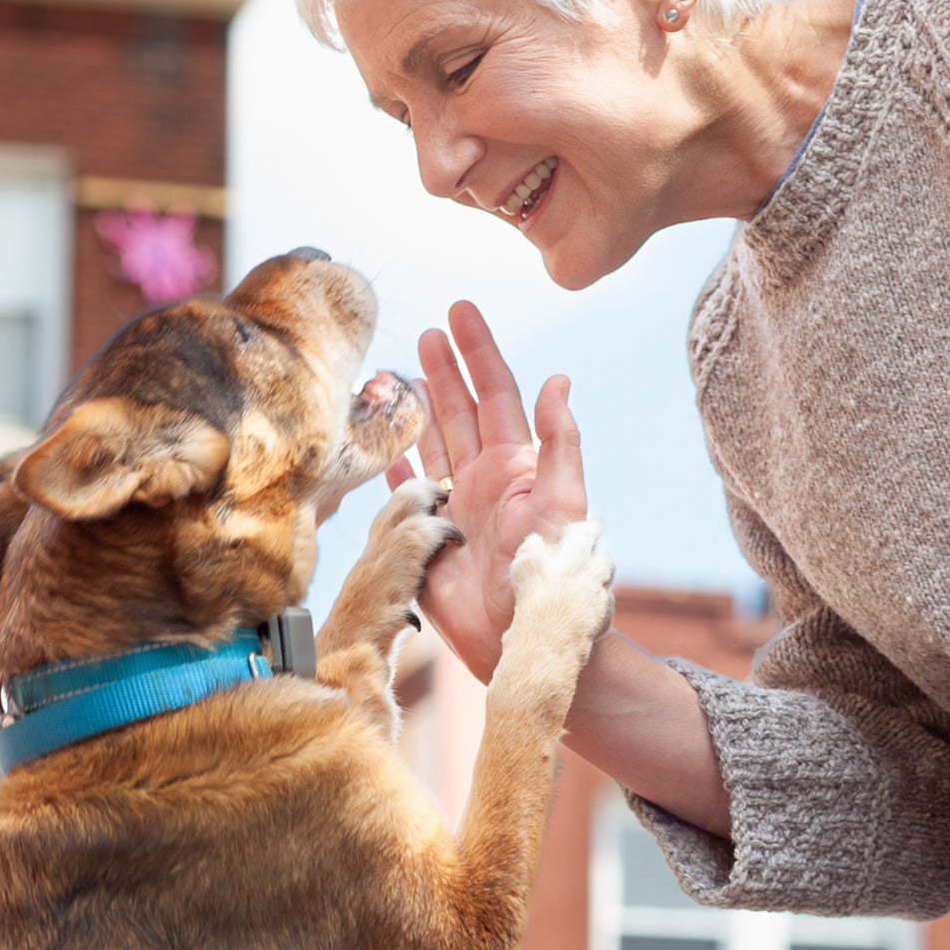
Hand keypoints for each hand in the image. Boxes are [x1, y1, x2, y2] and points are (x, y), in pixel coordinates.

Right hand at [390, 302, 587, 682]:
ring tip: (402, 375)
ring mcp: (454, 510)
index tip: (460, 311)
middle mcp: (484, 481)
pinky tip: (386, 450)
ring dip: (419, 411)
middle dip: (445, 369)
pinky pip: (405, 498)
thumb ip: (559, 443)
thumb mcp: (563, 503)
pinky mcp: (428, 542)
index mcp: (516, 465)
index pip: (495, 394)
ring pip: (432, 446)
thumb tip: (559, 381)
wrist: (527, 638)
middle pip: (459, 411)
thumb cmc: (554, 576)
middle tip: (428, 330)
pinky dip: (395, 472)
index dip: (478, 352)